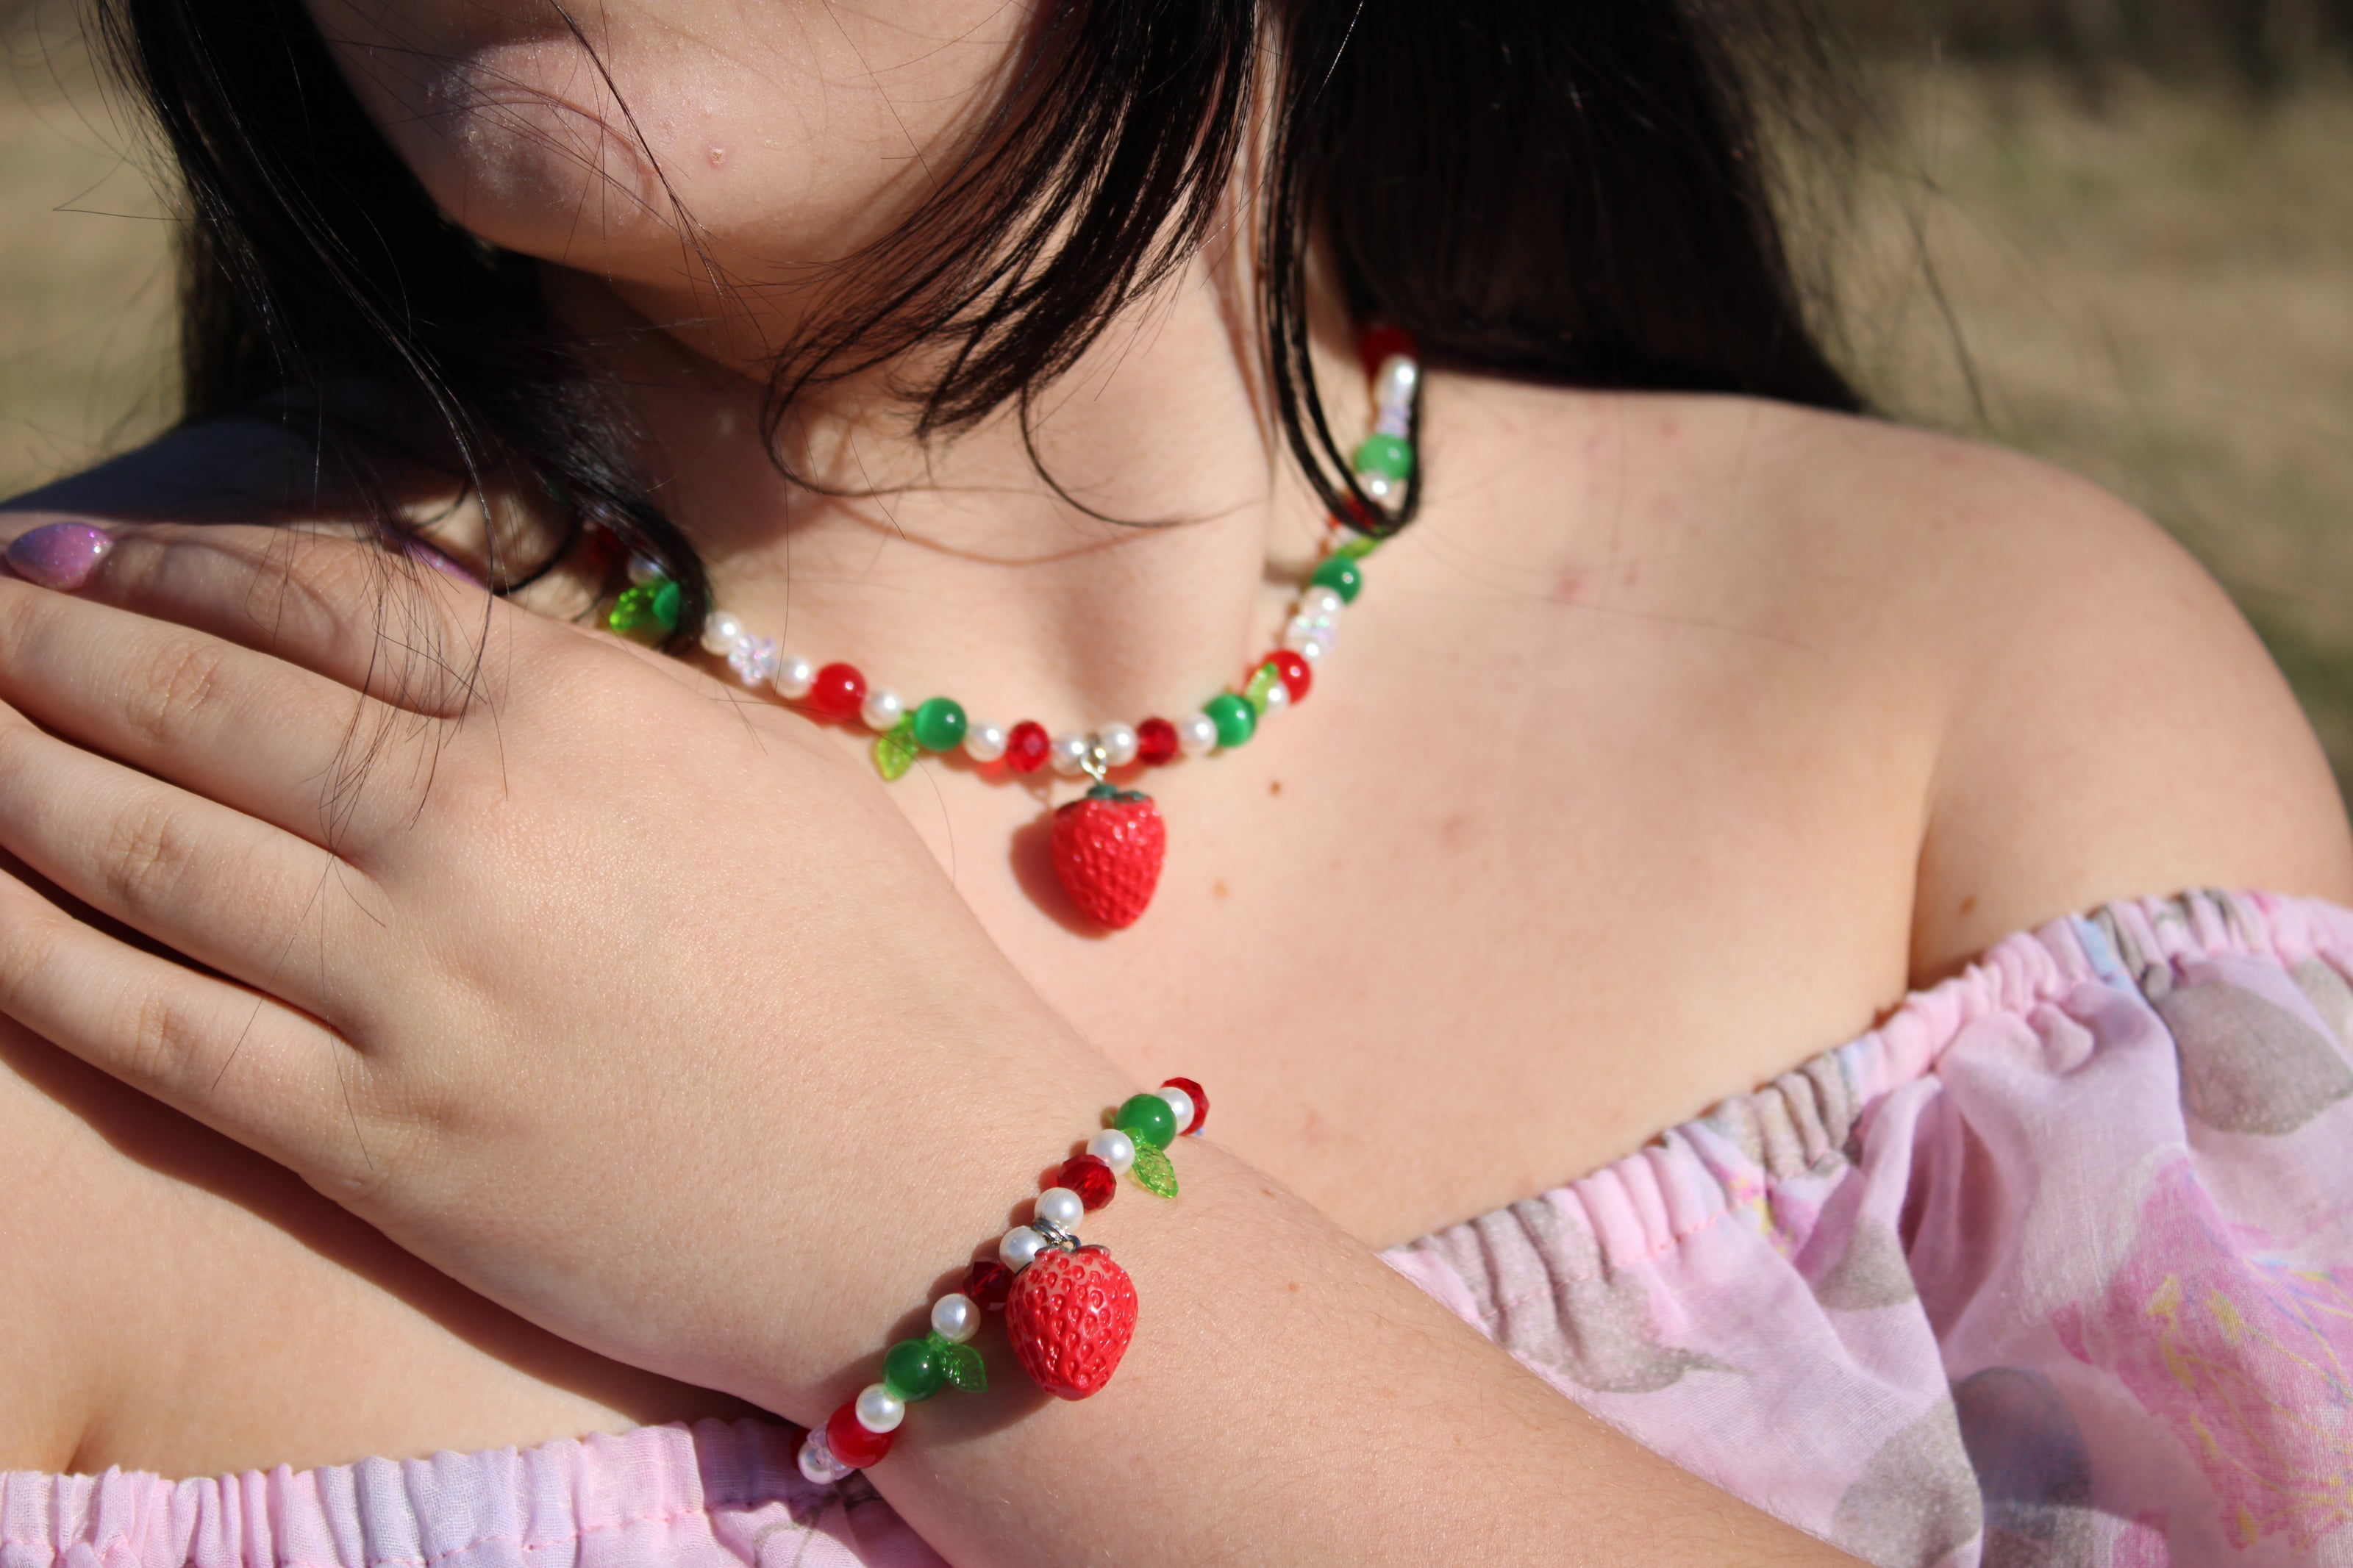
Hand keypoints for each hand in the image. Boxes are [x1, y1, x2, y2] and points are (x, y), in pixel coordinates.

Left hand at [0, 517, 1136, 1415]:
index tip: (76, 559)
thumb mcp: (754, 770)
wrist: (933, 1198)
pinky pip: (148, 1026)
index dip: (171, 566)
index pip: (318, 602)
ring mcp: (407, 989)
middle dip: (46, 647)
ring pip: (137, 848)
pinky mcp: (373, 1140)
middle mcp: (469, 828)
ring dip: (5, 770)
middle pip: (196, 702)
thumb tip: (404, 620)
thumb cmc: (876, 970)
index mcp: (578, 714)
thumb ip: (579, 685)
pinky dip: (25, 947)